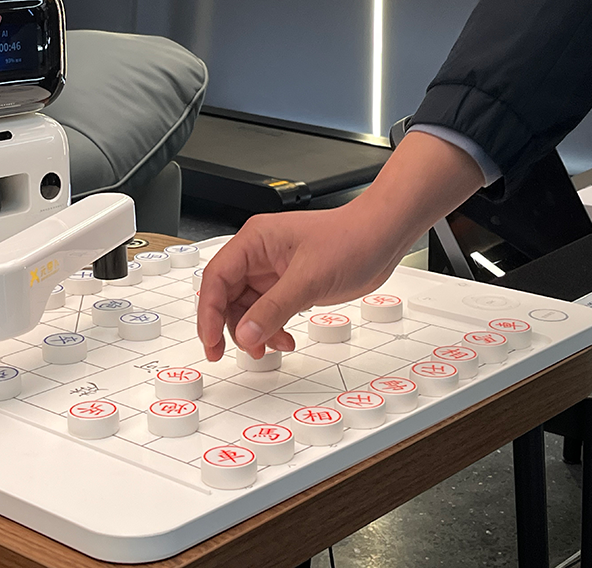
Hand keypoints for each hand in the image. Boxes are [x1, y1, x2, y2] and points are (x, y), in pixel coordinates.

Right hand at [196, 202, 404, 360]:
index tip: (210, 341)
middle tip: (226, 354)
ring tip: (266, 348)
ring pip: (245, 308)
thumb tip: (245, 334)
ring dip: (253, 332)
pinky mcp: (288, 284)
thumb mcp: (309, 278)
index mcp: (255, 241)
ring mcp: (273, 270)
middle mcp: (259, 254)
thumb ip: (274, 309)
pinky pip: (266, 311)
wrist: (383, 237)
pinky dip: (270, 329)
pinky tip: (283, 339)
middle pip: (226, 296)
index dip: (208, 312)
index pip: (216, 278)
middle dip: (228, 326)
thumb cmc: (352, 239)